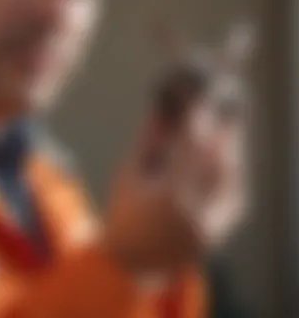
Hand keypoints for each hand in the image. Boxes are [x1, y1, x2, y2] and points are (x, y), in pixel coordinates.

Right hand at [102, 103, 246, 278]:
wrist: (132, 260)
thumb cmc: (123, 213)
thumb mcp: (128, 174)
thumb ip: (147, 141)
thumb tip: (161, 109)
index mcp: (169, 197)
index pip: (190, 147)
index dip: (196, 118)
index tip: (197, 97)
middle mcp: (196, 212)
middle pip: (217, 160)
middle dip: (219, 128)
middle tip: (217, 104)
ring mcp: (211, 225)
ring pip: (230, 177)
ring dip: (229, 147)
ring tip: (224, 125)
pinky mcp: (219, 230)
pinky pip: (233, 194)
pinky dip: (232, 170)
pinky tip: (227, 154)